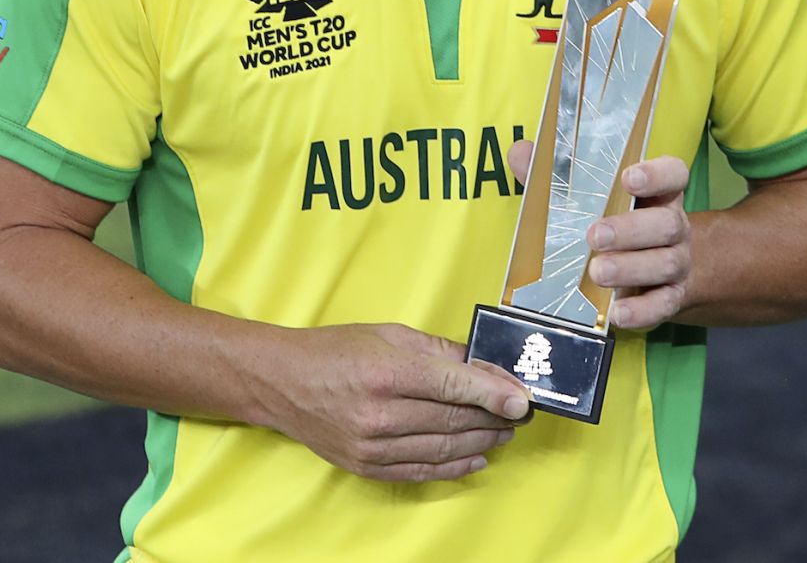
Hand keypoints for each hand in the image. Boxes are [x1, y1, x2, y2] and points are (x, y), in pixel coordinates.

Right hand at [260, 322, 530, 482]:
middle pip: (453, 418)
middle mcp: (380, 413)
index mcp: (387, 371)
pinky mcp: (367, 467)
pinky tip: (477, 455)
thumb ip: (437, 350)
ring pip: (443, 447)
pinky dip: (454, 466)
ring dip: (482, 440)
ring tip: (505, 431)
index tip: (523, 399)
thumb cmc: (335, 350)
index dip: (494, 393)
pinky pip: (422, 471)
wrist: (283, 382)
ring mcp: (372, 446)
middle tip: (519, 411)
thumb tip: (480, 362)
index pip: (453, 386)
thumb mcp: (388, 334)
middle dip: (494, 416)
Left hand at [507, 142, 690, 330]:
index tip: (629, 178)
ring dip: (631, 268)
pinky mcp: (671, 296)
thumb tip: (521, 153)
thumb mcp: (590, 196)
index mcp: (657, 192)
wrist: (656, 272)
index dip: (656, 174)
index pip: (673, 174)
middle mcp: (673, 224)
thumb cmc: (613, 221)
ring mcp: (676, 261)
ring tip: (596, 272)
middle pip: (667, 223)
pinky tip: (617, 312)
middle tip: (594, 236)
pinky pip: (663, 304)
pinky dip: (641, 310)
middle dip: (631, 229)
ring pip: (666, 263)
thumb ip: (556, 174)